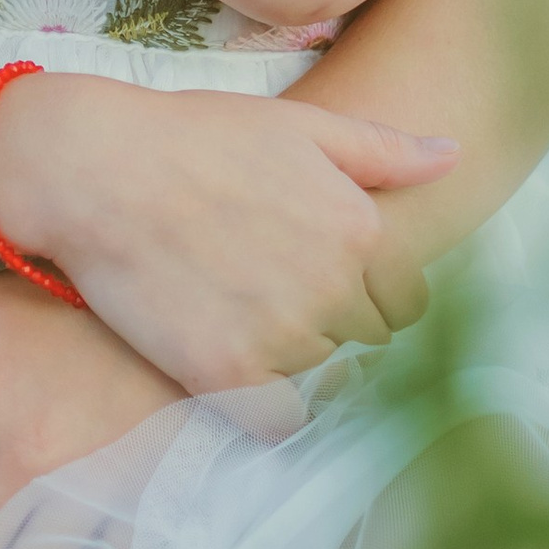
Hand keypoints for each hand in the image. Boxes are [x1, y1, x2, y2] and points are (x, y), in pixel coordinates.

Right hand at [0, 70, 456, 392]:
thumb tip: (455, 157)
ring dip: (292, 359)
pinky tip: (237, 372)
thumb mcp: (297, 125)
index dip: (368, 293)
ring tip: (240, 316)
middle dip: (331, 323)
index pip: (407, 301)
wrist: (94, 169)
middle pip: (364, 341)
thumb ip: (382, 150)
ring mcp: (282, 336)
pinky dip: (266, 408)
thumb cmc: (192, 136)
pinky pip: (279, 422)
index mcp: (362, 231)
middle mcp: (334, 288)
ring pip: (319, 376)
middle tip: (271, 295)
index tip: (322, 281)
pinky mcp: (226, 374)